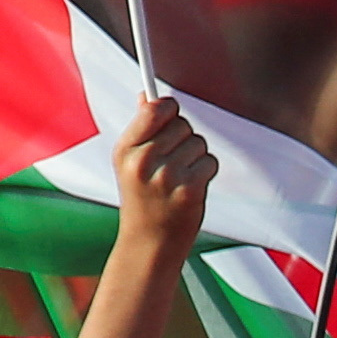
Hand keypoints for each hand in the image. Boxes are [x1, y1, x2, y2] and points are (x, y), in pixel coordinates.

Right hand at [110, 98, 217, 256]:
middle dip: (183, 137)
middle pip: (181, 124)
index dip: (168, 108)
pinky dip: (207, 171)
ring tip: (180, 176)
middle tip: (174, 159)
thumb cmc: (143, 199)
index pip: (154, 109)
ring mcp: (167, 175)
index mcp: (126, 149)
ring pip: (198, 143)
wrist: (150, 241)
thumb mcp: (129, 163)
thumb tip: (146, 96)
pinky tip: (192, 186)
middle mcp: (144, 160)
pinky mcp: (189, 189)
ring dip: (196, 156)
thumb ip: (141, 129)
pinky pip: (210, 162)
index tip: (171, 114)